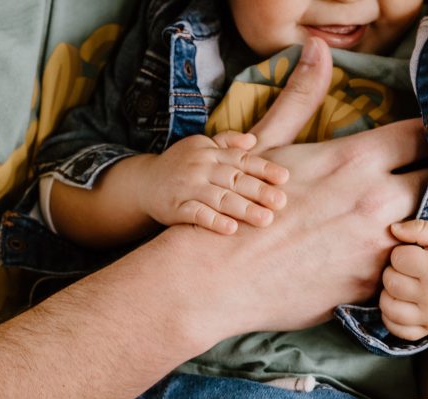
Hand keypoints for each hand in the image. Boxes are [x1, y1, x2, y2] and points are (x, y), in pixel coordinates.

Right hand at [137, 131, 287, 233]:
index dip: (263, 168)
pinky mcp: (175, 208)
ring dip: (243, 209)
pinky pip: (196, 214)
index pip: (241, 159)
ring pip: (219, 198)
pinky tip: (231, 229)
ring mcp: (187, 187)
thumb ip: (227, 143)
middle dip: (259, 191)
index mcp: (210, 152)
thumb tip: (252, 141)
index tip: (285, 178)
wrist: (143, 183)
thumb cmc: (181, 166)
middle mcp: (200, 167)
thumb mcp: (201, 147)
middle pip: (234, 179)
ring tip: (265, 219)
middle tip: (281, 202)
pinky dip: (214, 221)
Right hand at [171, 37, 427, 337]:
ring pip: (427, 228)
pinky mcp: (372, 285)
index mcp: (356, 161)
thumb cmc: (242, 209)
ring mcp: (378, 247)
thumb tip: (317, 49)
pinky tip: (386, 257)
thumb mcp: (271, 147)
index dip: (426, 136)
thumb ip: (301, 99)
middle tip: (421, 182)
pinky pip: (405, 266)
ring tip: (406, 222)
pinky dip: (401, 260)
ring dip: (421, 222)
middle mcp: (376, 202)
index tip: (423, 141)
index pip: (420, 135)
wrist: (220, 279)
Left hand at [381, 220, 427, 339]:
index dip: (401, 251)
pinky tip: (398, 304)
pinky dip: (391, 319)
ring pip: (389, 308)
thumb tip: (392, 229)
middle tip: (406, 268)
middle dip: (393, 271)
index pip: (398, 258)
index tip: (413, 252)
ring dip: (388, 294)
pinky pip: (399, 330)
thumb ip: (420, 228)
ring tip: (400, 285)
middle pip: (391, 282)